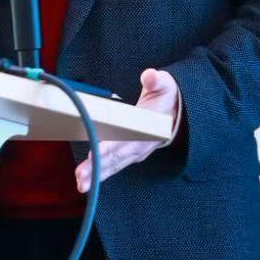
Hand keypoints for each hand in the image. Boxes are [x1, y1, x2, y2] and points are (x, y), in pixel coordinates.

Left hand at [75, 69, 179, 192]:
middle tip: (80, 177)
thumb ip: (157, 81)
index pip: (127, 139)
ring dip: (96, 175)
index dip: (112, 147)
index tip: (96, 154)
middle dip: (98, 167)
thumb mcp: (166, 85)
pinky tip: (85, 181)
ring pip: (113, 165)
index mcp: (147, 128)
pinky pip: (113, 166)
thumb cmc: (167, 98)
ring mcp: (135, 152)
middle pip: (116, 157)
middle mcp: (140, 144)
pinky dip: (100, 175)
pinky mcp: (129, 155)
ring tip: (80, 184)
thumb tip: (150, 76)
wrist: (180, 115)